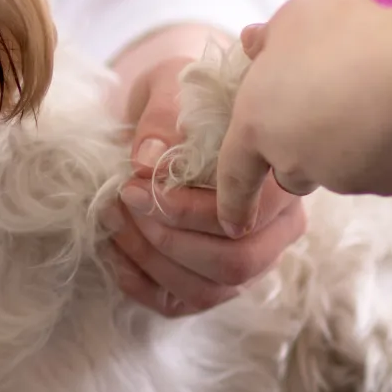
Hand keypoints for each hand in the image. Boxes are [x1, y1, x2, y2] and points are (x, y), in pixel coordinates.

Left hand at [108, 27, 308, 315]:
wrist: (169, 120)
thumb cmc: (182, 102)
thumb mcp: (173, 88)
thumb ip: (165, 116)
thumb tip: (148, 160)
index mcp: (281, 182)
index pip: (252, 214)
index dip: (191, 208)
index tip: (138, 182)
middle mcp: (275, 231)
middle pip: (236, 264)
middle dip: (168, 237)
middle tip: (124, 200)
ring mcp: (247, 264)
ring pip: (207, 290)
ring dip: (148, 259)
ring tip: (110, 217)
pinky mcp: (210, 284)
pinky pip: (178, 303)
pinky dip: (138, 283)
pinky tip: (110, 249)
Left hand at [211, 0, 391, 229]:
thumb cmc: (344, 36)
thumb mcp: (294, 18)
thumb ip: (269, 37)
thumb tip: (254, 42)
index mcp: (257, 124)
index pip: (234, 174)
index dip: (231, 200)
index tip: (230, 226)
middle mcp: (293, 161)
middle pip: (287, 171)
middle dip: (299, 153)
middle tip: (324, 111)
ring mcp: (341, 178)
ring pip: (334, 172)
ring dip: (341, 149)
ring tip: (368, 103)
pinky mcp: (385, 184)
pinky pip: (379, 171)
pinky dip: (385, 151)